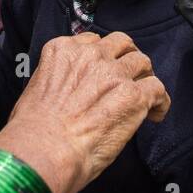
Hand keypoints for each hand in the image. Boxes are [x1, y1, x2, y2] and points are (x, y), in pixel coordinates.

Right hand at [0, 32, 169, 192]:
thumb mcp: (37, 90)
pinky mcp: (132, 95)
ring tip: (145, 97)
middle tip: (129, 79)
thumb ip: (60, 80)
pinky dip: (159, 102)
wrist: (44, 150)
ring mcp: (112, 73)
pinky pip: (157, 89)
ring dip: (144, 78)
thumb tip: (74, 94)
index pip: (93, 41)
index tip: (105, 71)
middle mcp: (89, 55)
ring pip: (142, 62)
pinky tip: (155, 114)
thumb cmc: (33, 132)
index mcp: (62, 51)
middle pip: (121, 44)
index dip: (103, 57)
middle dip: (127, 60)